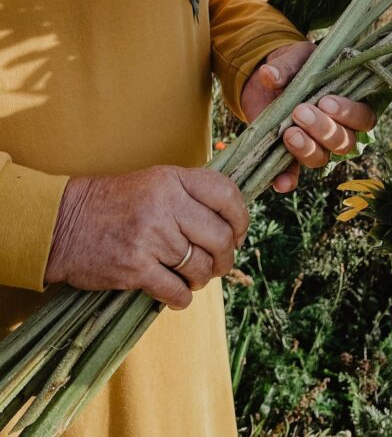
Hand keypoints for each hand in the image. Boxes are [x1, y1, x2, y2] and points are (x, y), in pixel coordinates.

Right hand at [45, 166, 248, 309]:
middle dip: (225, 258)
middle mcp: (165, 204)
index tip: (238, 233)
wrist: (63, 223)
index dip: (241, 218)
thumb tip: (232, 222)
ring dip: (202, 279)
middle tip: (217, 264)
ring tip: (192, 277)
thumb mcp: (155, 182)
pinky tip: (175, 294)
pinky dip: (181, 298)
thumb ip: (191, 194)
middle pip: (220, 238)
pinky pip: (177, 291)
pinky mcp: (135, 268)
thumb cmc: (115, 203)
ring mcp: (150, 237)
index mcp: (172, 179)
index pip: (226, 195)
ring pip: (201, 267)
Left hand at [241, 42, 375, 192]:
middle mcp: (337, 129)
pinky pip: (294, 174)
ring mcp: (314, 144)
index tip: (326, 102)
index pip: (363, 117)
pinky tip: (280, 181)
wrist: (264, 79)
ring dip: (307, 149)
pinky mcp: (290, 155)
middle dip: (324, 129)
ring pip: (322, 158)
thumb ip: (286, 65)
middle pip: (344, 142)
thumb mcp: (293, 57)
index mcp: (350, 103)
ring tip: (288, 133)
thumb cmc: (293, 65)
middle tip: (300, 112)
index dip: (349, 114)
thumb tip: (269, 75)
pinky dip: (288, 179)